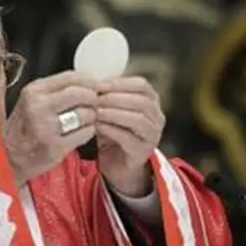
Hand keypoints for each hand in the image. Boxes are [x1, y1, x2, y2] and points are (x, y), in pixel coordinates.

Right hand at [2, 71, 99, 185]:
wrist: (7, 158)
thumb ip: (54, 90)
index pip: (71, 77)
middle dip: (92, 99)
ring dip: (91, 117)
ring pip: (86, 113)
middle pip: (81, 93)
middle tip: (92, 104)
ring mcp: (47, 128)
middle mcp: (38, 107)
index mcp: (33, 91)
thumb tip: (86, 82)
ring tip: (84, 121)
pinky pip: (85, 133)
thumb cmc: (22, 129)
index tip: (94, 86)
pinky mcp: (56, 146)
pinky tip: (80, 133)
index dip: (88, 81)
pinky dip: (88, 132)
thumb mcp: (30, 101)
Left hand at [95, 77, 164, 196]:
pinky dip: (111, 130)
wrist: (117, 164)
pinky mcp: (143, 152)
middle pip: (142, 101)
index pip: (142, 85)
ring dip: (114, 113)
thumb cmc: (112, 132)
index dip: (119, 83)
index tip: (98, 84)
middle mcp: (157, 117)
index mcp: (151, 101)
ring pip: (138, 120)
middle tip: (94, 99)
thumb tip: (89, 81)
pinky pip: (129, 138)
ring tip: (95, 112)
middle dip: (115, 98)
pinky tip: (97, 127)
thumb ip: (105, 96)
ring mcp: (153, 135)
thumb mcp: (110, 110)